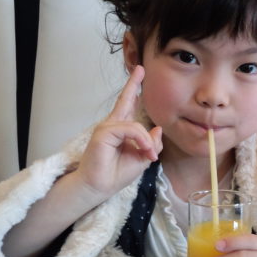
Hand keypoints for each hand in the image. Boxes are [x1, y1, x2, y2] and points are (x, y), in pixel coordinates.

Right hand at [74, 65, 162, 200]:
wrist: (99, 187)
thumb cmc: (116, 174)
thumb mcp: (142, 158)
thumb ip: (151, 144)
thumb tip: (157, 129)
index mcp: (121, 130)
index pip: (129, 106)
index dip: (134, 91)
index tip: (140, 75)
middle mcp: (113, 125)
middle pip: (125, 101)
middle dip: (133, 85)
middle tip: (141, 69)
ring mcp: (107, 127)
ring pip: (135, 125)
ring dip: (146, 141)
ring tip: (148, 154)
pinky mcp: (103, 133)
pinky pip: (129, 129)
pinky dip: (140, 139)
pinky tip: (144, 150)